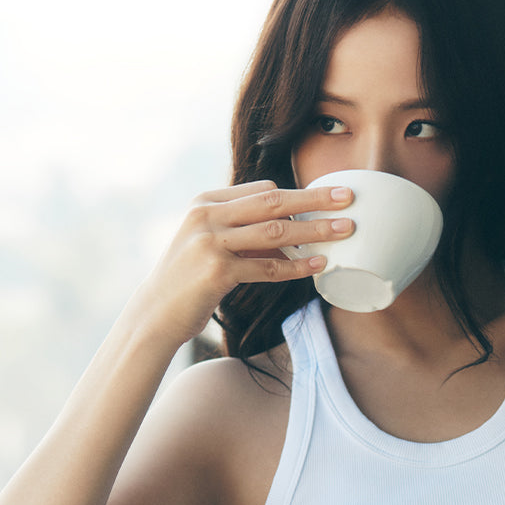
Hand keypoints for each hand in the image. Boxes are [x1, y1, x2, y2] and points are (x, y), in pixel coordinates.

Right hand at [141, 180, 354, 344]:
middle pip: (274, 201)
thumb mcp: (208, 243)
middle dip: (315, 197)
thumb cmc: (188, 281)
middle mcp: (207, 216)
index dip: (297, 194)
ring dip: (315, 230)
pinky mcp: (217, 272)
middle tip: (348, 196)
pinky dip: (297, 266)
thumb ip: (241, 230)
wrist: (155, 314)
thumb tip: (290, 230)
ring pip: (276, 231)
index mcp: (206, 202)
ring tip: (346, 230)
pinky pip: (268, 267)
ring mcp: (211, 242)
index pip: (261, 190)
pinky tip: (319, 265)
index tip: (327, 197)